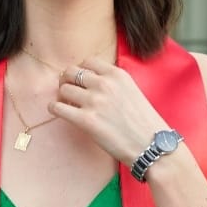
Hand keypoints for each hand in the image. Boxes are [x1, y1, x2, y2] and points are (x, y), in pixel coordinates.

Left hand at [50, 57, 167, 164]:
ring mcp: (94, 101)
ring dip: (62, 96)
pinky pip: (58, 108)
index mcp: (117, 74)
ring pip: (63, 89)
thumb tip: (90, 80)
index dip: (81, 71)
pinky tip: (59, 112)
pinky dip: (55, 108)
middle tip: (69, 91)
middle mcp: (104, 84)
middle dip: (67, 80)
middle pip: (71, 72)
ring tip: (67, 105)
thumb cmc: (144, 122)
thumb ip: (113, 82)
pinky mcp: (86, 120)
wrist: (152, 145)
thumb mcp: (132, 91)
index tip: (80, 80)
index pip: (88, 62)